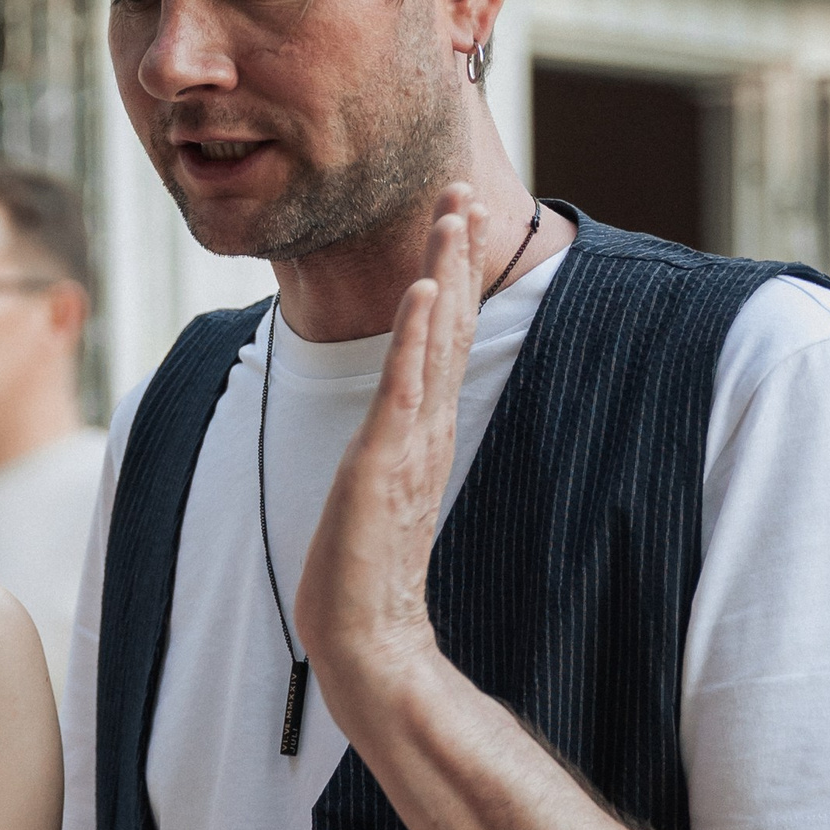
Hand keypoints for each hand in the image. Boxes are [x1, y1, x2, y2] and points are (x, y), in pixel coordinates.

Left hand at [290, 186, 486, 732]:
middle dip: (456, 254)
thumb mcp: (374, 498)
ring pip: (433, 340)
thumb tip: (389, 446)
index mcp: (422, 434)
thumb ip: (389, 463)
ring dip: (445, 271)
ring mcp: (409, 442)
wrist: (364, 640)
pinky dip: (416, 333)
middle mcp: (424, 428)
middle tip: (467, 188)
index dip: (451, 280)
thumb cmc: (361, 580)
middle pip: (449, 325)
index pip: (439, 341)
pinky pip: (404, 383)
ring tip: (454, 212)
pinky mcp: (385, 460)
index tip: (457, 222)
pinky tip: (424, 287)